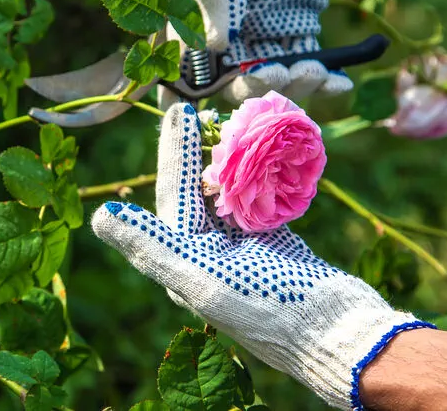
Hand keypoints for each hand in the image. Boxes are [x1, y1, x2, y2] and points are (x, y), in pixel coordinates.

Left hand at [90, 103, 433, 409]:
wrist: (345, 339)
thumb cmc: (273, 311)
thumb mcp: (205, 280)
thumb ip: (152, 247)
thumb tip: (100, 217)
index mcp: (185, 263)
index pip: (173, 197)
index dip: (174, 153)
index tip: (182, 112)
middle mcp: (207, 256)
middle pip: (196, 191)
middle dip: (196, 150)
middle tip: (197, 108)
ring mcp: (242, 250)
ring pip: (226, 194)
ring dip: (226, 160)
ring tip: (230, 122)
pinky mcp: (274, 246)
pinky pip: (259, 201)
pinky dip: (261, 176)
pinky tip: (265, 151)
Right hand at [185, 0, 366, 103]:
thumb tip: (215, 48)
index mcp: (187, 17)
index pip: (176, 71)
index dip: (182, 102)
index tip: (205, 115)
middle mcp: (219, 37)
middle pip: (226, 86)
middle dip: (253, 89)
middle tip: (281, 74)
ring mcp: (257, 40)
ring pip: (268, 85)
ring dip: (290, 88)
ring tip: (316, 70)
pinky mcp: (294, 39)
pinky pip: (304, 73)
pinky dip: (322, 84)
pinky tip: (338, 82)